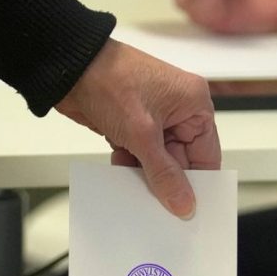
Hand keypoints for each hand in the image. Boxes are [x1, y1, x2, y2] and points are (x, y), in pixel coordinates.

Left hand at [55, 39, 220, 218]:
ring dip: (146, 174)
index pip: (207, 154)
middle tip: (159, 204)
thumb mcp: (142, 134)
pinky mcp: (134, 124)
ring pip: (159, 160)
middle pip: (183, 160)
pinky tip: (120, 168)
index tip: (190, 207)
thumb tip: (183, 202)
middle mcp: (179, 110)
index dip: (200, 182)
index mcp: (194, 103)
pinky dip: (130, 165)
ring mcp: (155, 117)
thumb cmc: (110, 79)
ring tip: (135, 184)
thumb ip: (164, 173)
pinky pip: (140, 155)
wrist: (69, 68)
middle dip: (169, 180)